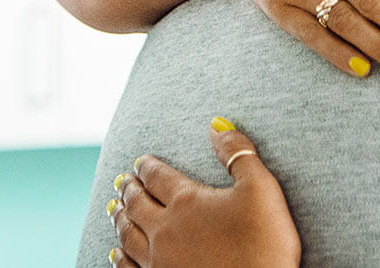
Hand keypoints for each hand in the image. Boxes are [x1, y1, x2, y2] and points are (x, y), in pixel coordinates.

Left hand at [108, 119, 298, 267]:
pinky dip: (119, 257)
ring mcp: (159, 261)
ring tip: (114, 208)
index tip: (140, 161)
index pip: (157, 176)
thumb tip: (217, 125)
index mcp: (186, 201)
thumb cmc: (265, 244)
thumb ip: (239, 154)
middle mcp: (164, 230)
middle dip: (128, 189)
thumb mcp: (262, 189)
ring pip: (127, 235)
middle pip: (136, 203)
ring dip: (119, 218)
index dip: (147, 166)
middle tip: (122, 180)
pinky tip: (116, 253)